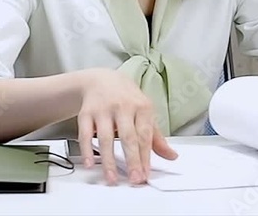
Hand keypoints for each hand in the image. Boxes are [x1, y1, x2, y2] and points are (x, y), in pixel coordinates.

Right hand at [76, 68, 177, 184]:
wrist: (102, 80)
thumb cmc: (127, 99)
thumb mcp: (145, 113)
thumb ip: (156, 137)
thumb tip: (172, 156)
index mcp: (142, 107)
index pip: (145, 135)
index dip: (145, 157)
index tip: (145, 175)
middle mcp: (123, 106)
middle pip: (128, 137)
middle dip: (132, 160)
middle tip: (135, 179)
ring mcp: (103, 109)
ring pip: (105, 138)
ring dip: (108, 161)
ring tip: (112, 178)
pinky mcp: (86, 113)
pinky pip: (86, 134)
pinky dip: (87, 150)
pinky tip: (90, 164)